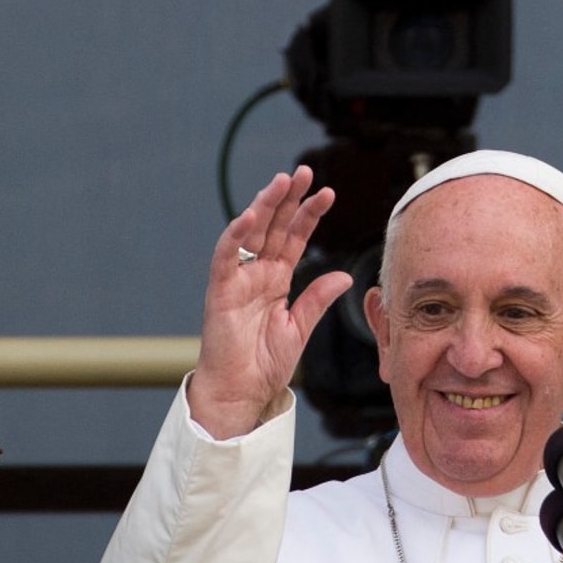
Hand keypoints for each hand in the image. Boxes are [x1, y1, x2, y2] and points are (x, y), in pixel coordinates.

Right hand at [187, 165, 352, 438]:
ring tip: (282, 181)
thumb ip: (317, 300)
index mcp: (276, 280)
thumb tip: (343, 276)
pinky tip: (251, 214)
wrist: (241, 391)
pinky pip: (226, 256)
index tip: (328, 194)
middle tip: (305, 172)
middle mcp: (256, 274)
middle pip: (273, 227)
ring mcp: (237, 279)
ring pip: (250, 233)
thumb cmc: (264, 364)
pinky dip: (235, 234)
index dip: (309, 215)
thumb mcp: (300, 328)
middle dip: (288, 199)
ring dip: (265, 206)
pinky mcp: (220, 290)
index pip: (294, 238)